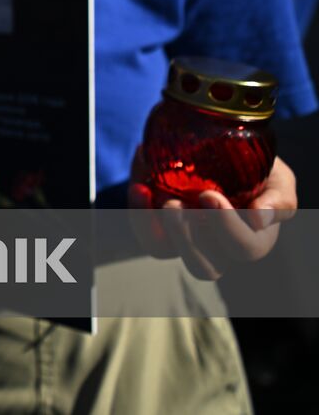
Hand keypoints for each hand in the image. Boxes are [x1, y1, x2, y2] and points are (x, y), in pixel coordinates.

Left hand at [128, 148, 296, 279]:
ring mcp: (183, 238)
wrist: (223, 148)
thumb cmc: (259, 170)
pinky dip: (137, 212)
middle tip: (177, 204)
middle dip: (187, 239)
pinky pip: (143, 231)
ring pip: (164, 253)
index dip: (227, 228)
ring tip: (163, 200)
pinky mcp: (156, 225)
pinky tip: (141, 187)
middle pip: (203, 268)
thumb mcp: (279, 180)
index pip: (244, 248)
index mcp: (251, 241)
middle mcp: (216, 249)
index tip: (210, 195)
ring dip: (156, 231)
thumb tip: (258, 218)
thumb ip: (279, 199)